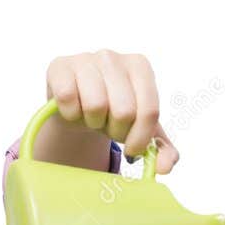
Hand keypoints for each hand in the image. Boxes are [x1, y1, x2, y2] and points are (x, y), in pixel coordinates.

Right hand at [45, 49, 180, 170]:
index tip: (131, 150)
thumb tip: (164, 167)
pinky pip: (68, 98)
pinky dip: (71, 114)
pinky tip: (74, 109)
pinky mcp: (60, 67)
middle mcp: (113, 57)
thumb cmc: (112, 113)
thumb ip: (160, 148)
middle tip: (109, 127)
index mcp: (140, 67)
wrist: (77, 106)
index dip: (140, 138)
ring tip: (92, 117)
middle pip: (124, 111)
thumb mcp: (140, 129)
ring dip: (93, 122)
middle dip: (116, 130)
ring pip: (96, 105)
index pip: (149, 111)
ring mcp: (85, 59)